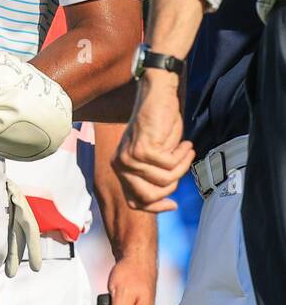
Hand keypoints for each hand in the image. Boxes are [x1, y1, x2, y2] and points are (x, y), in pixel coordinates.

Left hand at [112, 74, 193, 210]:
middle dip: (172, 185)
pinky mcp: (142, 150)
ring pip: (165, 181)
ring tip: (184, 149)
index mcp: (120, 168)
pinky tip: (183, 143)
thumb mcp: (154, 157)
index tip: (174, 205)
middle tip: (182, 164)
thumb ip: (152, 176)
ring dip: (181, 166)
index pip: (135, 202)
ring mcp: (128, 158)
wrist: (157, 97)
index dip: (156, 207)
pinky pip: (170, 166)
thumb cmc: (158, 127)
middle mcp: (119, 165)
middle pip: (150, 196)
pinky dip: (182, 156)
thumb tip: (163, 201)